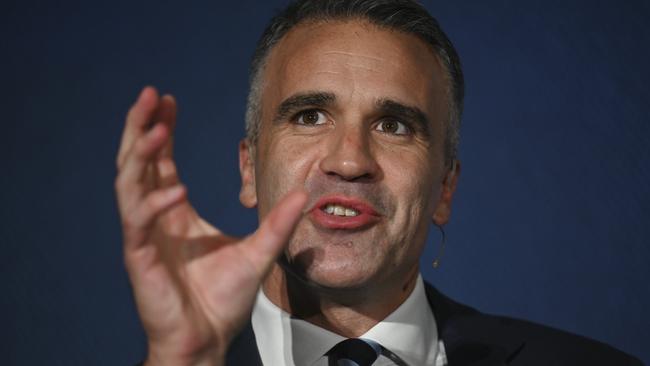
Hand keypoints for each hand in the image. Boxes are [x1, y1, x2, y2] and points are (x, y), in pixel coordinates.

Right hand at [115, 87, 306, 365]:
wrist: (207, 339)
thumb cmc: (223, 299)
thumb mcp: (259, 252)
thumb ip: (279, 223)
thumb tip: (306, 193)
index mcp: (175, 212)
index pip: (161, 161)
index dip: (163, 129)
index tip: (169, 100)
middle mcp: (154, 217)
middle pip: (138, 161)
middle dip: (140, 126)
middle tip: (149, 93)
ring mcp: (144, 236)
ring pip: (128, 183)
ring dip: (139, 154)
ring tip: (156, 127)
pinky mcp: (139, 257)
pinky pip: (138, 222)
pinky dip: (154, 204)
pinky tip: (176, 191)